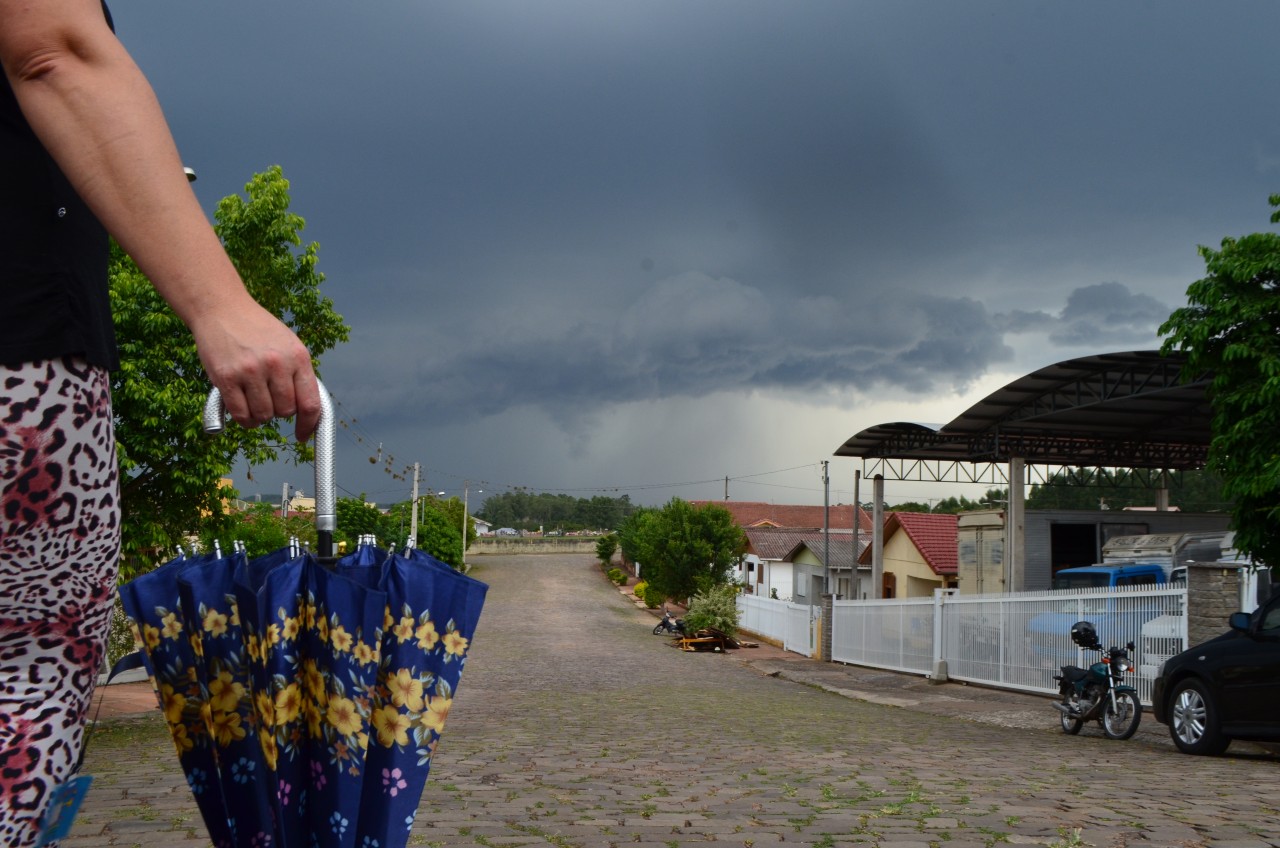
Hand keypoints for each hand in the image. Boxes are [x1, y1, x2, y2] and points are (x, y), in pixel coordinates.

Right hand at [191, 302, 320, 440]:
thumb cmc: (257, 329)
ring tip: (254, 400)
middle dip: (278, 411)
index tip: (302, 435)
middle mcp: (277, 364)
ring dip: (259, 416)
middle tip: (269, 399)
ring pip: (263, 416)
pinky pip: (241, 415)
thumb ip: (298, 374)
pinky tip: (243, 411)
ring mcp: (250, 371)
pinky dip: (244, 420)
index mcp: (298, 357)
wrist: (222, 308)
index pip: (311, 403)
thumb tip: (308, 410)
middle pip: (285, 411)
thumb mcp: (288, 345)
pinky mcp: (226, 377)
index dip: (309, 425)